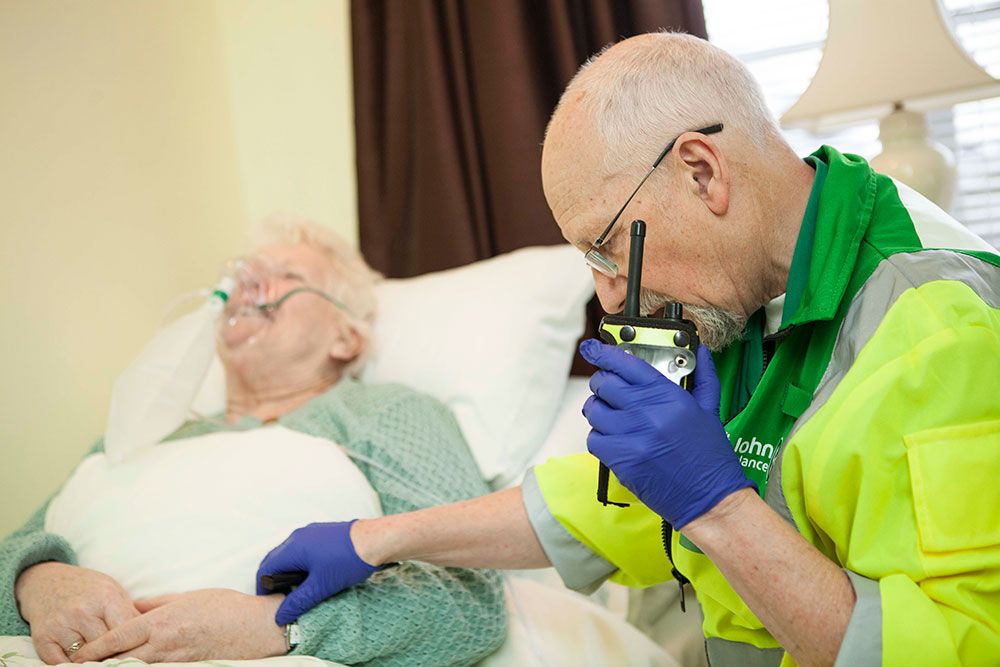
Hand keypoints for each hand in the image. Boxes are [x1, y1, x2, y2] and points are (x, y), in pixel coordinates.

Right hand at [14, 562, 139, 664]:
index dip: (133, 643)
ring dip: (94, 661)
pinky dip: (72, 665)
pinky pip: (60, 663)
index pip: (125, 630)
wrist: (46, 582)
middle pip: (106, 646)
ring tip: (104, 659)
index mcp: (105, 597)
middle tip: (123, 658)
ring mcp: (61, 625)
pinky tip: (82, 661)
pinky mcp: (42, 638)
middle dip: (115, 654)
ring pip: (84, 657)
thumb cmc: (88, 588)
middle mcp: (82, 611)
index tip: (140, 650)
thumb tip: (149, 635)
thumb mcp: (113, 591)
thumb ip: (129, 613)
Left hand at [70, 589, 284, 662]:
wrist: (257, 627)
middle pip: (122, 660)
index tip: (78, 656)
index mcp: (163, 622)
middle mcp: (165, 644)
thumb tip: (132, 608)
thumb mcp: (187, 596)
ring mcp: (176, 661)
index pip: (119, 638)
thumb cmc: (225, 606)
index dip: (95, 649)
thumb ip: (156, 604)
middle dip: (100, 665)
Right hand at [256, 520, 379, 624]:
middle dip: (276, 580)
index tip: (272, 602)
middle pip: (276, 560)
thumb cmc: (348, 560)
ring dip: (290, 571)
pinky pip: (304, 549)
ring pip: (290, 554)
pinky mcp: (322, 533)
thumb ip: (298, 602)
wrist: (375, 540)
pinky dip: (302, 562)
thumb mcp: (321, 587)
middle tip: (284, 598)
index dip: (265, 588)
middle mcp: (298, 536)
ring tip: (301, 589)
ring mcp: (310, 533)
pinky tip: (315, 575)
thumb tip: (280, 616)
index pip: (266, 569)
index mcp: (293, 547)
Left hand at [580, 339, 755, 528]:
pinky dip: (599, 437)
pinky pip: (593, 438)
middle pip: (604, 384)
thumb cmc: (710, 457)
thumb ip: (703, 377)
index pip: (625, 364)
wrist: (710, 499)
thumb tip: (701, 352)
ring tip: (613, 417)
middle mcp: (646, 412)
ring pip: (594, 410)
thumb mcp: (711, 410)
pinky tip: (615, 440)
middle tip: (610, 390)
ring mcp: (631, 436)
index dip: (604, 353)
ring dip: (599, 410)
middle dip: (603, 384)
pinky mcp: (620, 460)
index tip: (594, 349)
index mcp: (668, 395)